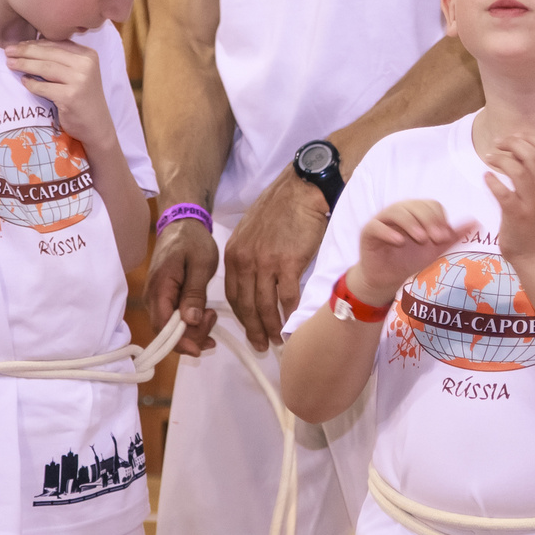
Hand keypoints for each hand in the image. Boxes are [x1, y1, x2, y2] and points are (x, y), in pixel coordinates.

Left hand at [4, 39, 111, 148]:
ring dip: (24, 64)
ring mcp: (79, 81)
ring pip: (45, 68)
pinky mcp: (70, 97)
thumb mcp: (79, 73)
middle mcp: (86, 65)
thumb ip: (62, 59)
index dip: (35, 43)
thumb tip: (31, 45)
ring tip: (10, 63)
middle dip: (25, 51)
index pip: (57, 44)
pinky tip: (24, 81)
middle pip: (49, 53)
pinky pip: (43, 87)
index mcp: (88, 55)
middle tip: (8, 51)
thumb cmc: (84, 98)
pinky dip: (31, 84)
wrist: (96, 125)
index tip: (19, 44)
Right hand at [146, 215, 219, 355]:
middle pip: (165, 331)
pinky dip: (189, 324)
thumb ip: (195, 293)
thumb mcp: (201, 264)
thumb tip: (190, 321)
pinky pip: (172, 318)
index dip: (180, 342)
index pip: (163, 326)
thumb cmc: (193, 241)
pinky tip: (205, 319)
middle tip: (212, 319)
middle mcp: (152, 296)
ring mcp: (156, 297)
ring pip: (169, 327)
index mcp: (159, 288)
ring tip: (212, 316)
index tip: (202, 348)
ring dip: (191, 331)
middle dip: (190, 336)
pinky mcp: (163, 297)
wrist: (183, 223)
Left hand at [225, 169, 331, 348]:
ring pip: (265, 306)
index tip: (250, 329)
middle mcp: (245, 260)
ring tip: (278, 339)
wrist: (302, 190)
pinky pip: (287, 296)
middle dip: (254, 329)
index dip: (242, 317)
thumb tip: (257, 283)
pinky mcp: (289, 262)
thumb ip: (250, 257)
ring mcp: (266, 262)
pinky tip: (294, 321)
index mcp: (234, 254)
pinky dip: (290, 313)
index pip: (233, 294)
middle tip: (262, 345)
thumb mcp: (252, 232)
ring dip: (272, 326)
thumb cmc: (282, 210)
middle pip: (246, 305)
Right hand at [354, 199, 467, 306]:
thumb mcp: (435, 250)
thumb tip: (476, 222)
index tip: (444, 237)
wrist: (387, 279)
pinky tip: (399, 241)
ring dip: (411, 223)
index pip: (430, 205)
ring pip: (396, 211)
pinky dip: (388, 232)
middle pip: (415, 206)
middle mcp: (399, 212)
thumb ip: (453, 236)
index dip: (439, 218)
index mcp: (416, 213)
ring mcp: (382, 220)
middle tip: (437, 238)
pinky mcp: (368, 232)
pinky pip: (376, 226)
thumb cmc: (411, 260)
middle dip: (428, 220)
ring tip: (421, 238)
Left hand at [481, 132, 534, 262]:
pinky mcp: (517, 217)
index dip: (531, 137)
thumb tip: (519, 153)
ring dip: (501, 159)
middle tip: (497, 144)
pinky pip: (505, 194)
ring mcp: (532, 204)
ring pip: (520, 171)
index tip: (515, 136)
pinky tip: (486, 177)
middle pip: (533, 155)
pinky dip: (493, 182)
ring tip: (489, 158)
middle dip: (513, 143)